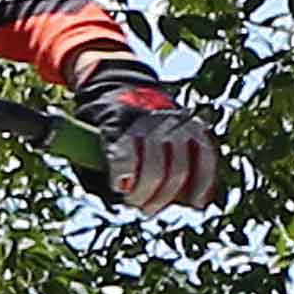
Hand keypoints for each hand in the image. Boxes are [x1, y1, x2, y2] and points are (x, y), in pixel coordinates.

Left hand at [71, 62, 219, 212]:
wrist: (125, 87)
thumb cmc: (104, 123)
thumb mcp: (87, 136)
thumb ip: (98, 164)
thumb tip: (119, 195)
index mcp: (121, 118)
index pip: (126, 153)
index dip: (124, 175)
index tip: (120, 187)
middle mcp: (152, 118)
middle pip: (157, 168)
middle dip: (147, 194)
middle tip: (139, 205)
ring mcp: (177, 121)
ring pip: (182, 168)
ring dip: (170, 195)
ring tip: (157, 206)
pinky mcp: (196, 127)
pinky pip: (206, 158)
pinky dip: (204, 183)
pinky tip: (196, 202)